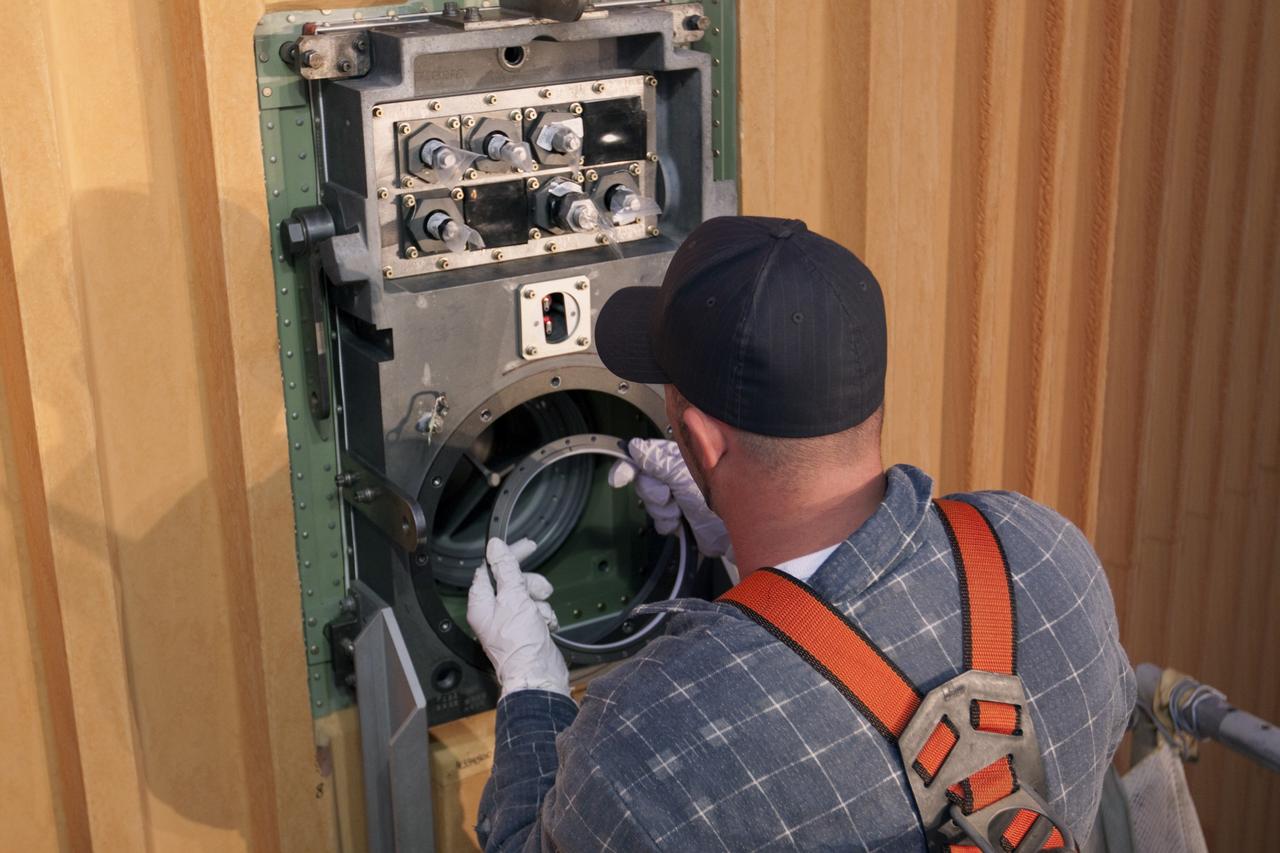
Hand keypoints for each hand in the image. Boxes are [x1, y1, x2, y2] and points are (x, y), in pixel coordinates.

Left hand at [467, 537, 569, 697]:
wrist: (538, 676)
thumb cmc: (520, 645)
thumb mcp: (514, 599)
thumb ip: (506, 571)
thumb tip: (496, 547)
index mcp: (481, 604)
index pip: (490, 569)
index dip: (508, 557)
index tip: (526, 547)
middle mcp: (493, 612)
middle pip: (511, 581)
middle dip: (529, 583)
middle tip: (540, 588)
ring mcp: (510, 621)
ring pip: (527, 595)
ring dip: (539, 602)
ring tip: (542, 614)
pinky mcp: (526, 629)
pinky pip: (537, 611)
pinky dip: (544, 615)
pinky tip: (546, 624)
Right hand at [608, 437, 730, 557]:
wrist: (742, 530)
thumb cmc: (727, 497)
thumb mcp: (688, 477)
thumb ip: (661, 463)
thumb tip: (637, 448)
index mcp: (679, 458)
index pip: (646, 456)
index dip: (629, 466)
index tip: (619, 479)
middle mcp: (677, 475)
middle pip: (644, 482)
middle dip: (653, 493)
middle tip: (667, 497)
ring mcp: (678, 497)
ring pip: (650, 504)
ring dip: (662, 510)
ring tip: (679, 510)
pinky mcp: (681, 518)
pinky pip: (660, 522)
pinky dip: (668, 524)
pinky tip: (680, 521)